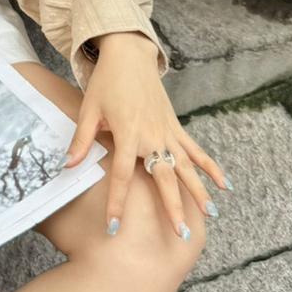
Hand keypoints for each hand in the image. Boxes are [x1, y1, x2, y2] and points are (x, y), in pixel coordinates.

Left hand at [61, 32, 228, 237]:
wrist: (129, 56)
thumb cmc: (106, 83)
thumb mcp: (88, 110)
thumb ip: (81, 141)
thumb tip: (66, 166)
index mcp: (128, 133)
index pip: (122, 175)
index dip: (117, 202)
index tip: (115, 227)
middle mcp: (152, 136)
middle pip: (164, 177)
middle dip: (173, 207)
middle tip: (181, 235)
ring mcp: (168, 132)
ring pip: (186, 167)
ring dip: (199, 191)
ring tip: (211, 215)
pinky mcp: (176, 127)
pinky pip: (196, 150)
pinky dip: (211, 167)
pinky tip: (225, 185)